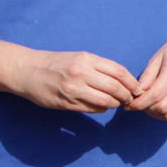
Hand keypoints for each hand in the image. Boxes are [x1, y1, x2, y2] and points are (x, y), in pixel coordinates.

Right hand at [9, 49, 141, 112]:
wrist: (28, 71)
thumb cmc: (57, 63)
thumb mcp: (79, 57)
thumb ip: (99, 67)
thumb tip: (123, 81)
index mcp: (87, 59)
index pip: (119, 72)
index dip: (132, 82)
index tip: (137, 89)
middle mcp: (81, 74)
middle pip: (115, 88)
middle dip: (127, 96)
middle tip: (130, 99)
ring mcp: (74, 90)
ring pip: (105, 102)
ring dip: (115, 104)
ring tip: (116, 103)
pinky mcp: (66, 103)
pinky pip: (92, 109)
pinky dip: (101, 109)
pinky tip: (101, 106)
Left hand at [128, 31, 166, 121]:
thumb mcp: (158, 57)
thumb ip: (147, 75)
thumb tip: (136, 92)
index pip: (154, 95)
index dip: (139, 103)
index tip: (128, 104)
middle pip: (162, 107)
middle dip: (145, 109)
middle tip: (136, 105)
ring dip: (154, 114)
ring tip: (146, 106)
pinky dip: (164, 115)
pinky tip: (157, 107)